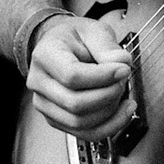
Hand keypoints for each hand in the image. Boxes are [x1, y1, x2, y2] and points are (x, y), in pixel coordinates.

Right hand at [26, 13, 133, 140]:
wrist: (61, 46)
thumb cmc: (75, 38)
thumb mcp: (93, 30)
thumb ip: (107, 46)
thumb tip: (121, 64)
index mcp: (45, 56)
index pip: (72, 76)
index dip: (103, 77)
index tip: (124, 69)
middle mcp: (39, 82)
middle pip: (75, 104)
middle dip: (108, 95)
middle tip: (123, 80)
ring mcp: (45, 104)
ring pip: (79, 122)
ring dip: (110, 111)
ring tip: (122, 93)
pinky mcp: (56, 118)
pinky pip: (84, 133)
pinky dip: (109, 126)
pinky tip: (122, 111)